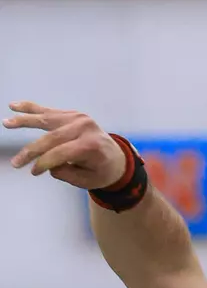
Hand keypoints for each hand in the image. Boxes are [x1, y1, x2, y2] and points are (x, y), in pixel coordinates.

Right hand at [4, 101, 126, 186]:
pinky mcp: (72, 114)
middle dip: (31, 151)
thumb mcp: (87, 181)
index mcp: (91, 145)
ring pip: (46, 119)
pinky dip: (31, 108)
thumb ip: (67, 173)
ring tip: (7, 123)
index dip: (44, 163)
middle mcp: (84, 128)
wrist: (116, 157)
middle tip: (16, 163)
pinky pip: (49, 111)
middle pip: (51, 138)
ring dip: (24, 121)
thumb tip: (48, 165)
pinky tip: (14, 106)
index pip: (61, 153)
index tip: (33, 172)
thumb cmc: (101, 172)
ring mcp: (78, 118)